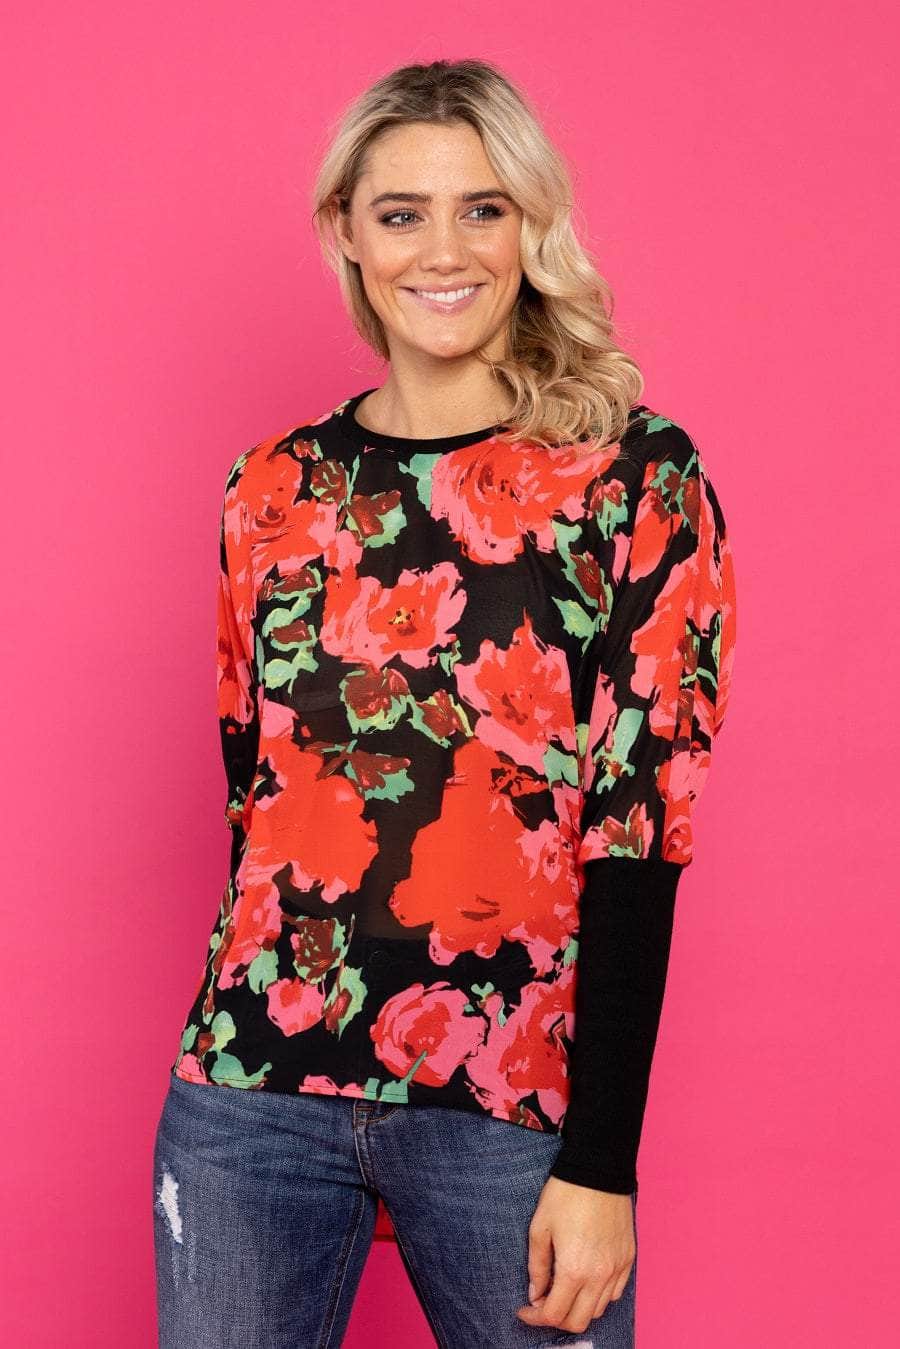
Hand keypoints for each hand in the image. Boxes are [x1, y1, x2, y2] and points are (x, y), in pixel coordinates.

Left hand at [515, 1176, 634, 1333]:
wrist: (599, 1169)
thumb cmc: (565, 1194)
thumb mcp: (539, 1228)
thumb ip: (537, 1266)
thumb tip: (536, 1294)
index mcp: (574, 1269)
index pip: (554, 1314)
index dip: (535, 1317)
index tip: (525, 1309)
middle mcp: (599, 1275)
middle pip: (578, 1321)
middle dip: (556, 1319)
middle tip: (543, 1303)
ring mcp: (617, 1268)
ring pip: (598, 1310)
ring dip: (578, 1308)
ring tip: (563, 1289)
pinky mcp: (628, 1258)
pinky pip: (615, 1293)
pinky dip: (598, 1296)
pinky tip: (585, 1280)